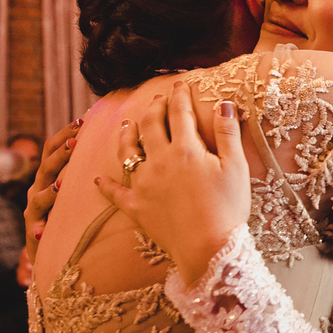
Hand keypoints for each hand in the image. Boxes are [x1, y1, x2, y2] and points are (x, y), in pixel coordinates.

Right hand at [24, 118, 81, 262]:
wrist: (49, 246)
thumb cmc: (67, 211)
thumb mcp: (75, 187)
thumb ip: (84, 168)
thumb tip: (111, 143)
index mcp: (49, 176)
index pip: (53, 149)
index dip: (65, 134)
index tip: (82, 120)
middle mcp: (39, 188)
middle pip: (47, 167)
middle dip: (60, 154)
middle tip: (74, 142)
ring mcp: (34, 209)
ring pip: (39, 197)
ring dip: (50, 191)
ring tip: (61, 185)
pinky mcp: (33, 231)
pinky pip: (35, 229)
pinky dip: (38, 229)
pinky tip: (42, 231)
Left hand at [97, 81, 249, 284]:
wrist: (208, 248)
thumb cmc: (228, 208)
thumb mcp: (236, 168)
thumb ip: (227, 134)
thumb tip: (223, 104)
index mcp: (186, 150)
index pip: (180, 114)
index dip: (180, 96)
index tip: (181, 84)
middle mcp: (160, 161)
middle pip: (152, 126)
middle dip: (155, 109)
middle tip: (158, 100)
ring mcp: (144, 184)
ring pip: (128, 152)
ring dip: (127, 135)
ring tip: (127, 125)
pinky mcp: (136, 207)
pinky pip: (115, 193)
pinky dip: (105, 184)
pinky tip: (97, 178)